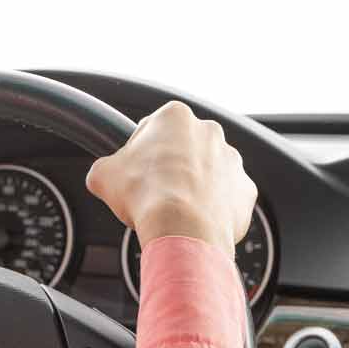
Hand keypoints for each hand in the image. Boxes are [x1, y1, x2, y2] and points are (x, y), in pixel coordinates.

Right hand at [86, 100, 255, 251]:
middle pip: (184, 149)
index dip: (139, 153)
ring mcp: (232, 161)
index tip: (134, 172)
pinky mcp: (246, 190)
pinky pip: (228, 198)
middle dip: (171, 167)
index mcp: (175, 117)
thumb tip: (103, 175)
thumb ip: (104, 167)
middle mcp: (209, 132)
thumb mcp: (104, 176)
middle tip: (153, 192)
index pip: (152, 129)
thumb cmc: (147, 196)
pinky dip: (215, 208)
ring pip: (209, 172)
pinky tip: (197, 221)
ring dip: (195, 186)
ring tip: (176, 211)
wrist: (183, 230)